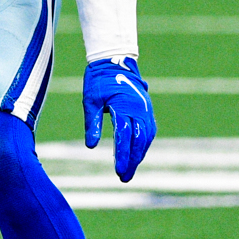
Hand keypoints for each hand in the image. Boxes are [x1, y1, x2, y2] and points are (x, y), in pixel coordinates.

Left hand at [83, 57, 154, 182]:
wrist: (115, 60)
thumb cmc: (99, 80)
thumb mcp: (91, 100)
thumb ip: (92, 123)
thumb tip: (90, 146)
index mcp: (124, 106)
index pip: (124, 136)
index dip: (122, 155)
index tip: (119, 171)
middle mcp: (139, 109)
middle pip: (138, 141)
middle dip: (132, 160)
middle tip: (124, 178)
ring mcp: (145, 109)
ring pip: (146, 137)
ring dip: (139, 155)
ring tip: (129, 171)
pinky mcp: (146, 109)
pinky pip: (148, 130)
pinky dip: (143, 144)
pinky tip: (137, 155)